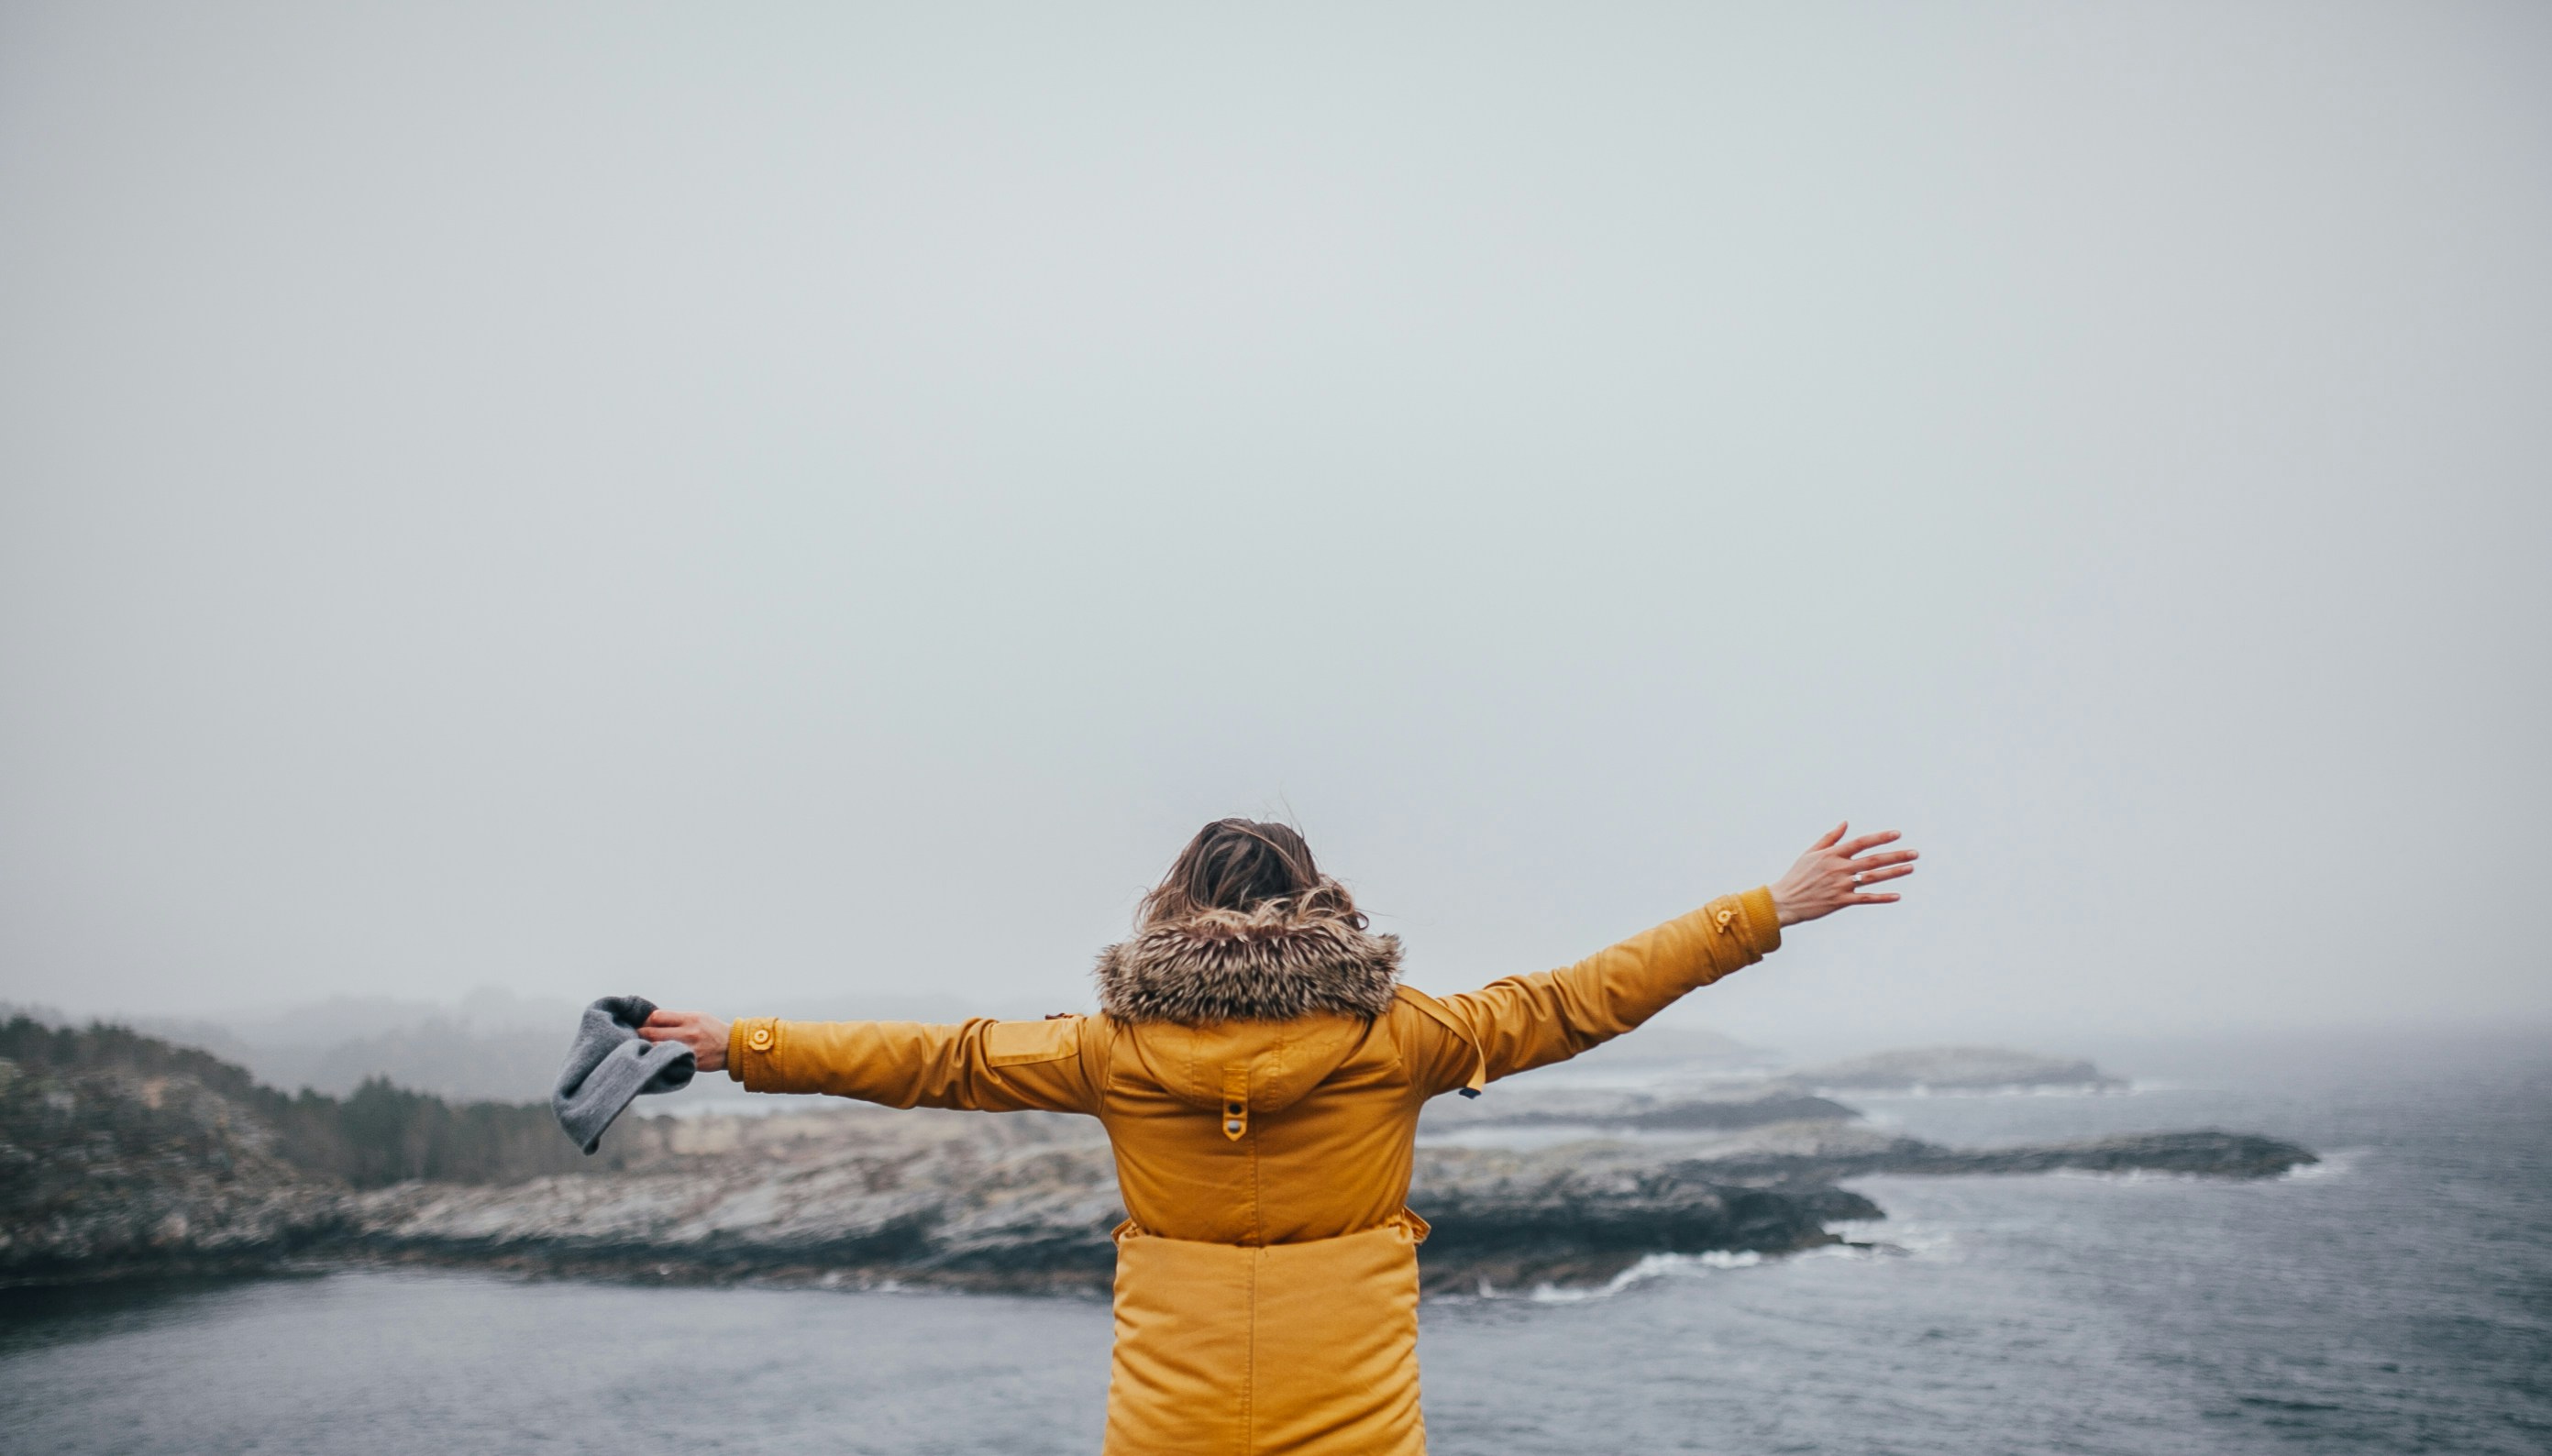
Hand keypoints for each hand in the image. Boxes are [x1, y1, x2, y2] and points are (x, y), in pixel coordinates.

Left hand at [640, 1009, 730, 1072]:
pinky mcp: (690, 1062)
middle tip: (635, 1036)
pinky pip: (668, 1061)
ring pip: (657, 1049)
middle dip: (641, 1034)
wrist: (732, 1047)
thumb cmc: (712, 1030)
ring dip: (647, 1048)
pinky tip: (657, 1059)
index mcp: (689, 1018)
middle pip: (653, 1033)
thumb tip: (652, 1020)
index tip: (643, 1024)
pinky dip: (660, 1059)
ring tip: (643, 1048)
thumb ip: (677, 1018)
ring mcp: (689, 1049)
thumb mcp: (698, 1017)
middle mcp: (688, 1033)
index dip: (647, 1020)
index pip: (657, 1017)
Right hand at [1768, 822, 1916, 926]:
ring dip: (1894, 872)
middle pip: (1873, 860)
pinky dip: (1882, 897)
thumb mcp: (1810, 853)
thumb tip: (1845, 823)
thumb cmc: (1797, 876)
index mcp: (1832, 854)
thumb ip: (1830, 838)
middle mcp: (1839, 868)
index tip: (1897, 834)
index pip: (1861, 843)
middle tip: (1915, 853)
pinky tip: (1897, 895)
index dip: (1880, 838)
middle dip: (1896, 855)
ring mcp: (1841, 885)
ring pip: (1873, 877)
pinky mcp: (1841, 901)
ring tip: (1911, 868)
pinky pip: (1866, 898)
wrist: (1785, 901)